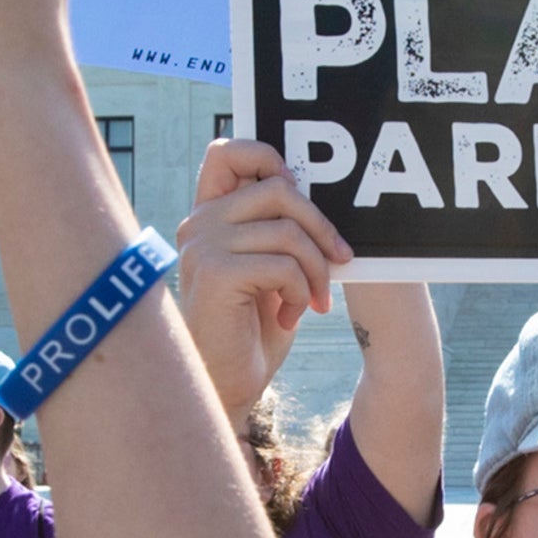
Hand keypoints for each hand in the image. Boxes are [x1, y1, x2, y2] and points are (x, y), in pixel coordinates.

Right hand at [171, 137, 348, 412]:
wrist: (228, 385)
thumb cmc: (252, 330)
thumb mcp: (269, 268)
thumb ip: (278, 230)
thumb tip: (317, 199)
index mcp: (209, 215)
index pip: (227, 151)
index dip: (269, 158)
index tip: (299, 199)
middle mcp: (198, 222)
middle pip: (279, 189)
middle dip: (321, 228)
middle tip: (340, 263)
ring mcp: (202, 246)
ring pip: (288, 230)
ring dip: (316, 270)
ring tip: (314, 302)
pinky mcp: (214, 273)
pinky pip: (282, 264)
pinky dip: (300, 293)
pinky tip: (289, 319)